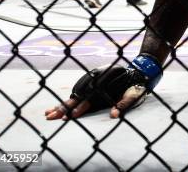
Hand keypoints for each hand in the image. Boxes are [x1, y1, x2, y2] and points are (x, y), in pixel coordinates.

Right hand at [44, 55, 161, 119]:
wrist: (139, 70)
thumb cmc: (137, 86)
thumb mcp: (134, 94)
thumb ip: (124, 104)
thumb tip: (114, 116)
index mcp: (108, 79)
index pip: (92, 95)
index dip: (82, 106)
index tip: (72, 115)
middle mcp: (97, 75)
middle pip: (78, 93)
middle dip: (65, 106)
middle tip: (52, 117)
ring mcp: (92, 75)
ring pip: (74, 91)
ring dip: (62, 103)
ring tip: (48, 113)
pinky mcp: (90, 78)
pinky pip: (76, 89)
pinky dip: (67, 98)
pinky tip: (57, 106)